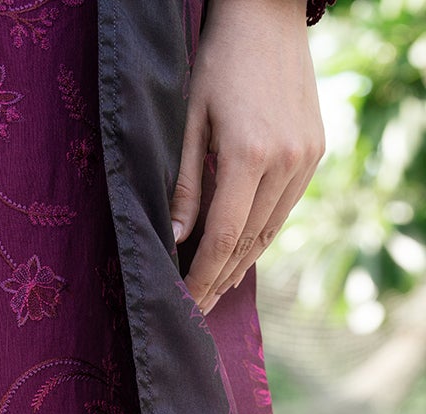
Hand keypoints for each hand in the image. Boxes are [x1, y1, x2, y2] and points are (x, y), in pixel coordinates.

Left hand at [170, 0, 326, 313]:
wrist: (268, 16)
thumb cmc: (217, 62)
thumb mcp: (189, 120)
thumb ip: (184, 183)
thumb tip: (175, 239)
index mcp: (249, 154)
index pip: (223, 236)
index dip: (202, 275)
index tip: (185, 302)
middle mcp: (286, 161)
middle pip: (248, 240)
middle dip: (219, 278)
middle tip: (196, 309)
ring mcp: (306, 157)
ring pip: (270, 229)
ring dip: (241, 262)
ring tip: (216, 288)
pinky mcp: (315, 151)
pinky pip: (284, 208)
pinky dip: (261, 233)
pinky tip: (241, 251)